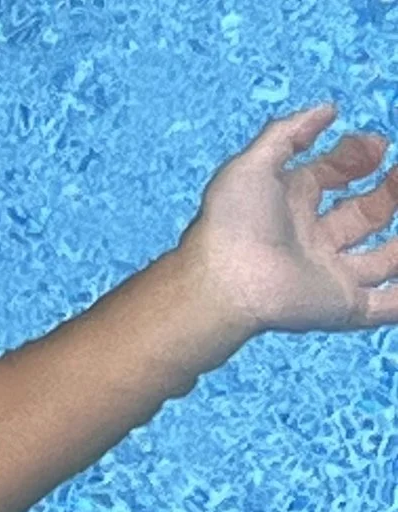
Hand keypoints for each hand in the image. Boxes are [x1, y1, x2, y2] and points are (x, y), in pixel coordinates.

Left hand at [181, 102, 397, 334]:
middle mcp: (311, 241)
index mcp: (290, 206)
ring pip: (381, 260)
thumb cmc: (232, 222)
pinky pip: (380, 308)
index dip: (354, 157)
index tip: (378, 145)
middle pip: (363, 214)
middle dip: (390, 190)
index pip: (331, 176)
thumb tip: (328, 110)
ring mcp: (327, 276)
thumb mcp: (253, 163)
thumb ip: (288, 133)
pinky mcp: (339, 307)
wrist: (225, 282)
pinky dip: (397, 302)